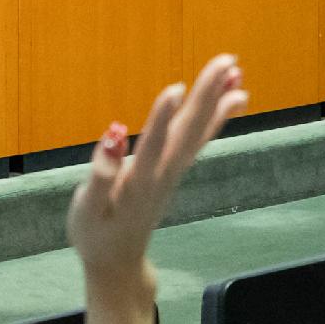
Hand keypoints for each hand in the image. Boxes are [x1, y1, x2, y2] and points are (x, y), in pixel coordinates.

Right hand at [71, 55, 247, 323]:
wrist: (118, 262)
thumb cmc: (96, 234)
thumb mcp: (88, 211)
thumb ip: (101, 176)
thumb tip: (112, 138)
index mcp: (138, 182)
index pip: (153, 146)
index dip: (162, 118)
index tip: (176, 88)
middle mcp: (163, 173)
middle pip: (187, 130)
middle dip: (206, 94)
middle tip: (226, 61)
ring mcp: (172, 170)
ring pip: (198, 132)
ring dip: (217, 100)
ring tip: (236, 72)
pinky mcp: (174, 168)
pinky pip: (199, 138)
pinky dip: (216, 116)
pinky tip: (232, 99)